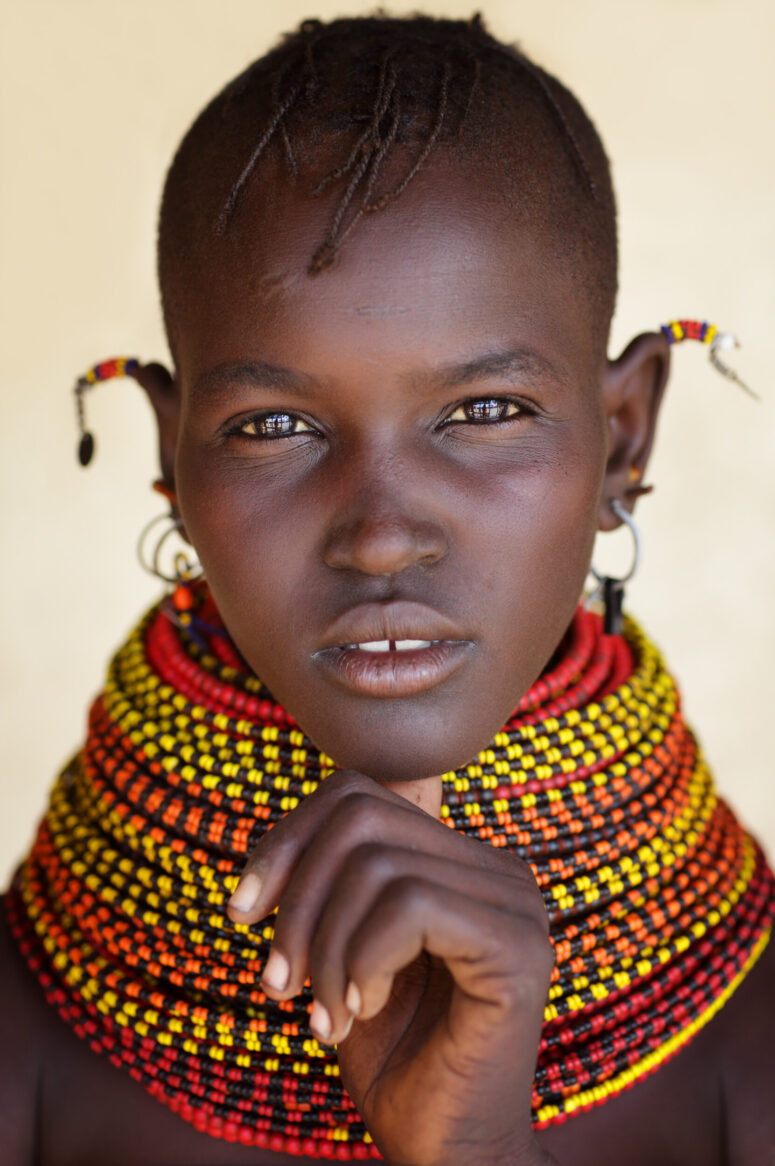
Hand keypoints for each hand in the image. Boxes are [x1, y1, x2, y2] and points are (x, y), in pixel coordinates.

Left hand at [227, 770, 555, 1165]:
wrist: (442, 1151)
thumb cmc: (390, 1053)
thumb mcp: (345, 948)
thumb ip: (345, 876)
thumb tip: (317, 804)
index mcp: (460, 861)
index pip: (360, 792)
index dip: (287, 837)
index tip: (243, 911)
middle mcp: (497, 869)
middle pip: (361, 817)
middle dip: (298, 897)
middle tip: (278, 980)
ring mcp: (515, 904)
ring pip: (378, 863)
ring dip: (325, 947)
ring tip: (323, 1013)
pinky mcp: (516, 948)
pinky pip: (410, 907)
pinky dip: (361, 962)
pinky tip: (360, 1013)